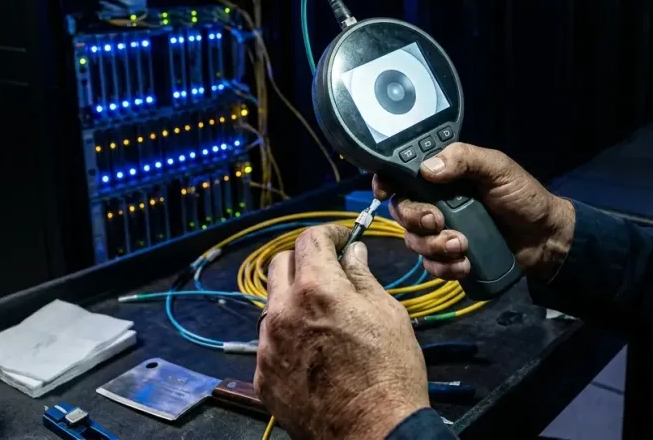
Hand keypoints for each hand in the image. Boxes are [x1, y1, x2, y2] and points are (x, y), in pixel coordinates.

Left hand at [254, 224, 428, 439]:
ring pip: (272, 303)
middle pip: (280, 263)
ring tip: (324, 316)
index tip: (342, 238)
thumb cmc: (389, 374)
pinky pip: (270, 342)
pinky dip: (288, 336)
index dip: (330, 233)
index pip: (310, 239)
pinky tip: (314, 351)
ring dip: (294, 298)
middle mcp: (283, 312)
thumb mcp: (387, 313)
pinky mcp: (264, 376)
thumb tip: (352, 253)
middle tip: (330, 270)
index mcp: (316, 289)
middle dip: (305, 259)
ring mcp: (268, 345)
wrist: (372, 434)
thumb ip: (362, 277)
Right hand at [374, 143, 574, 281]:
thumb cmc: (523, 197)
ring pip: (414, 241)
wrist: (546, 240)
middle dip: (416, 219)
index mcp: (443, 176)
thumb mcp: (498, 169)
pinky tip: (465, 263)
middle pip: (403, 211)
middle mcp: (437, 202)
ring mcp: (442, 232)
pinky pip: (430, 266)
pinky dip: (444, 267)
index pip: (403, 175)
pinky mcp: (450, 258)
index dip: (386, 182)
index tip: (385, 192)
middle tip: (439, 222)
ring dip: (434, 246)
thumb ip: (465, 159)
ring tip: (463, 246)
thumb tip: (427, 168)